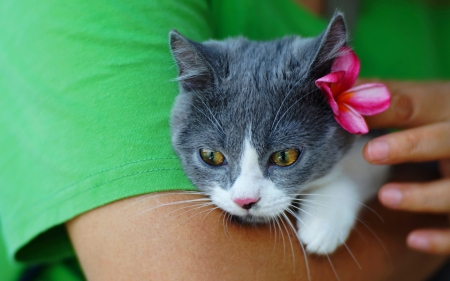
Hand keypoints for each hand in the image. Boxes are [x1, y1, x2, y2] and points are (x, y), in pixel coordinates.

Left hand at [361, 80, 449, 254]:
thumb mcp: (424, 105)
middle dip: (410, 146)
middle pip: (444, 140)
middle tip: (370, 152)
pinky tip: (413, 241)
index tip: (346, 109)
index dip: (384, 108)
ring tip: (385, 196)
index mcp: (446, 107)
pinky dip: (441, 238)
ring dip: (421, 195)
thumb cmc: (441, 123)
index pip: (415, 103)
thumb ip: (385, 99)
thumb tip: (334, 87)